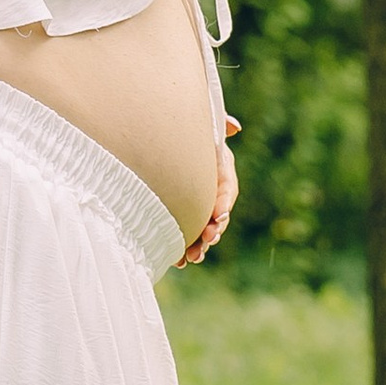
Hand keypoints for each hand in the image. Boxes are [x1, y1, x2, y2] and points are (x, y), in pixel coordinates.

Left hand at [181, 117, 240, 267]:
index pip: (227, 186)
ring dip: (200, 245)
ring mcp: (196, 202)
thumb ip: (215, 125)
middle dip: (214, 229)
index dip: (224, 201)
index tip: (218, 215)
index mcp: (218, 167)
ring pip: (204, 228)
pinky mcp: (181, 213)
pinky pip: (186, 233)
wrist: (151, 131)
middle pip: (218, 213)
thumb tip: (234, 127)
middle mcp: (210, 187)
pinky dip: (183, 248)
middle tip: (208, 239)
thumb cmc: (176, 123)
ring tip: (193, 257)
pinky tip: (177, 261)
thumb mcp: (195, 122)